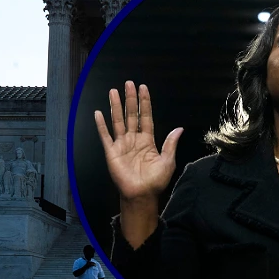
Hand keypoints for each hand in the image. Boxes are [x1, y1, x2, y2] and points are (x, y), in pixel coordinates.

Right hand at [94, 81, 183, 201]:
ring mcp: (122, 144)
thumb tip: (179, 129)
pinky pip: (105, 136)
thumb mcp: (167, 161)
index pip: (146, 116)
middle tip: (128, 83)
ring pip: (118, 121)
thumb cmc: (155, 181)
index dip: (145, 102)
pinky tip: (99, 113)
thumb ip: (170, 144)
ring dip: (115, 106)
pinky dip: (101, 125)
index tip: (143, 88)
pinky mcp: (111, 152)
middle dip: (130, 99)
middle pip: (131, 114)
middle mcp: (134, 139)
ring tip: (113, 91)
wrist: (142, 195)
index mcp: (148, 140)